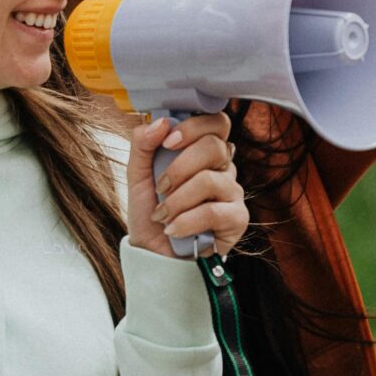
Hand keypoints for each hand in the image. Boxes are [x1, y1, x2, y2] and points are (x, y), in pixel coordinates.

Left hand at [126, 111, 245, 257]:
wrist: (154, 254)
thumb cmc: (151, 212)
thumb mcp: (138, 175)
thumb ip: (143, 144)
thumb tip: (160, 122)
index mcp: (203, 151)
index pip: (216, 122)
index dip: (194, 126)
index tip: (168, 141)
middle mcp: (223, 167)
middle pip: (214, 146)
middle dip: (179, 166)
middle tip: (160, 185)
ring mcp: (232, 192)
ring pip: (209, 179)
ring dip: (177, 199)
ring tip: (162, 215)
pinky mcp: (237, 218)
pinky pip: (214, 211)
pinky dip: (186, 221)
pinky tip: (174, 229)